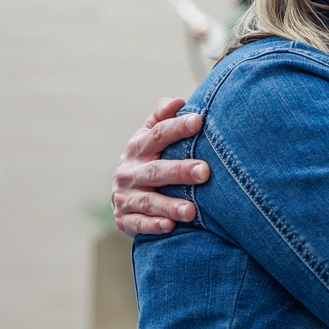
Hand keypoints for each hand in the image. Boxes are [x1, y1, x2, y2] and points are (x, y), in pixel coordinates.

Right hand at [111, 98, 208, 236]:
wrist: (124, 196)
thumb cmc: (147, 161)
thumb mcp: (149, 138)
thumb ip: (162, 119)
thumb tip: (178, 102)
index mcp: (138, 148)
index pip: (158, 135)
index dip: (177, 128)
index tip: (199, 121)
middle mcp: (130, 172)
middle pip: (156, 170)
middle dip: (180, 171)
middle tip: (205, 171)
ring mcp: (126, 197)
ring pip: (149, 201)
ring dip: (170, 205)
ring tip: (191, 211)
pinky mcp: (125, 220)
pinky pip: (139, 224)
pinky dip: (153, 225)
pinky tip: (169, 226)